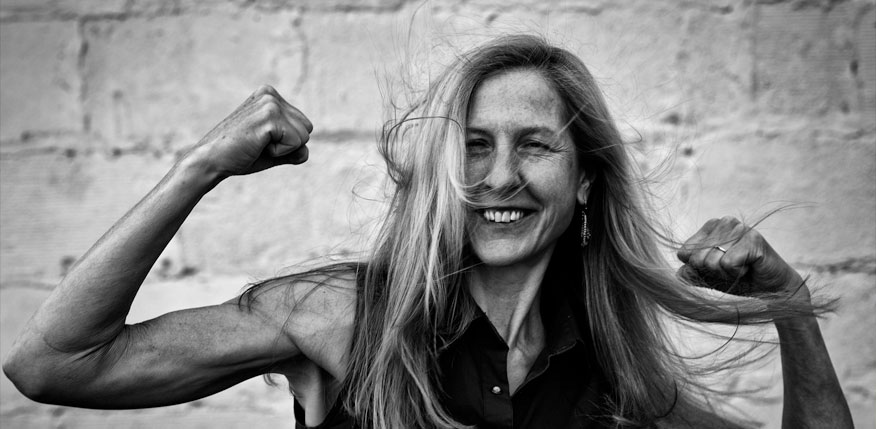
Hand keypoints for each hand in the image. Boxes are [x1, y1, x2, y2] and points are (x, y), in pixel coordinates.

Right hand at [184, 84, 312, 178]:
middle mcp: (270, 94)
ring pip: (304, 137)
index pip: (303, 125)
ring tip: (256, 144)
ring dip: (283, 149)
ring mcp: (270, 103)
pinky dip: (279, 152)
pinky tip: (256, 146)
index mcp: (269, 96)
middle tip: (258, 144)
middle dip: (289, 145)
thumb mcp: (270, 151)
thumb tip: (306, 152)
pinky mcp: (270, 116)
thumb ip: (290, 150)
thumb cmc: (238, 156)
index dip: (286, 143)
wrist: (210, 161)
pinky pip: (296, 143)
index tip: (260, 141)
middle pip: (307, 129)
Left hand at [677, 216, 806, 299]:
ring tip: (742, 269)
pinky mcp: (752, 239)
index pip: (684, 253)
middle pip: (697, 259)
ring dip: (726, 274)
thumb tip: (674, 274)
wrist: (771, 289)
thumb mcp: (707, 277)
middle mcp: (723, 222)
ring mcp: (739, 228)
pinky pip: (727, 264)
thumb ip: (689, 273)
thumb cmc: (739, 280)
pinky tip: (750, 268)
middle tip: (733, 270)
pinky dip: (737, 274)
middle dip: (713, 273)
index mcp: (709, 227)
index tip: (718, 269)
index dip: (699, 270)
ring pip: (711, 262)